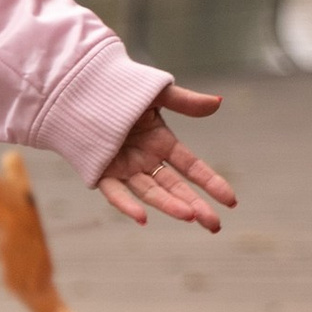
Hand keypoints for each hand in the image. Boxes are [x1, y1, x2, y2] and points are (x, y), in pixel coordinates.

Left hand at [97, 84, 234, 233]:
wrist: (80, 87)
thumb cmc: (120, 88)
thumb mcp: (158, 94)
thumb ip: (186, 102)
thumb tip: (218, 102)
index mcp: (162, 143)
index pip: (192, 168)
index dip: (211, 183)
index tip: (231, 201)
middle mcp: (145, 161)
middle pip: (175, 188)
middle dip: (196, 206)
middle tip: (215, 225)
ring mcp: (124, 169)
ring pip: (151, 193)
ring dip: (169, 205)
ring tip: (190, 216)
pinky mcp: (101, 172)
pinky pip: (115, 193)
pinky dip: (127, 205)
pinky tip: (142, 218)